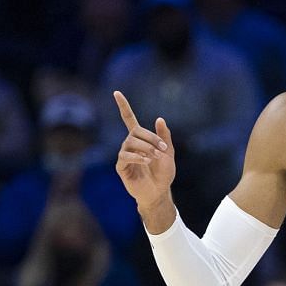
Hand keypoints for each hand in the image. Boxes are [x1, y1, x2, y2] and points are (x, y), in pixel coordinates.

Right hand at [112, 91, 176, 219]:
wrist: (159, 192)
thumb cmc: (163, 174)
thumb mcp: (168, 153)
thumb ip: (164, 137)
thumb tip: (159, 118)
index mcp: (140, 139)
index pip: (128, 119)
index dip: (123, 106)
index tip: (116, 92)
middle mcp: (129, 144)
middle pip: (135, 132)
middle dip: (151, 138)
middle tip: (162, 150)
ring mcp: (124, 156)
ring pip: (130, 143)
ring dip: (146, 147)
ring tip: (156, 157)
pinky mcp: (121, 167)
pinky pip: (125, 156)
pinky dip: (136, 156)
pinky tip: (146, 160)